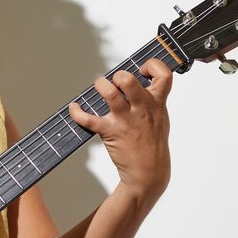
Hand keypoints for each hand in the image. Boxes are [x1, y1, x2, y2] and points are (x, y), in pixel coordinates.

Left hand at [68, 58, 172, 200]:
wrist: (149, 172)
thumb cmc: (153, 143)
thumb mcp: (160, 117)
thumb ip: (152, 100)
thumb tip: (140, 82)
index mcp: (157, 103)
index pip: (163, 74)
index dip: (152, 65)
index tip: (142, 70)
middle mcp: (142, 108)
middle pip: (128, 80)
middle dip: (118, 75)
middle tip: (116, 82)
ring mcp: (126, 120)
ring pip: (110, 93)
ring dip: (100, 85)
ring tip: (99, 87)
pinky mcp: (111, 132)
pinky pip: (89, 119)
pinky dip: (77, 112)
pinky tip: (74, 108)